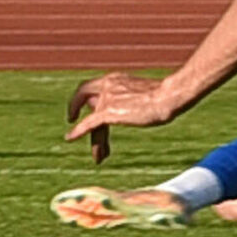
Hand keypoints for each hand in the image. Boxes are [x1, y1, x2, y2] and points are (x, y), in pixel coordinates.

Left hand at [64, 72, 183, 163]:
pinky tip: (70, 138)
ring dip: (95, 140)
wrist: (167, 97)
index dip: (85, 97)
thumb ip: (135, 99)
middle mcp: (108, 86)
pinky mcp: (108, 112)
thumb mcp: (146, 94)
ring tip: (98, 157)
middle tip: (71, 118)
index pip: (94, 88)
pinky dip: (78, 131)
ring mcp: (107, 98)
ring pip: (91, 120)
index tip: (85, 106)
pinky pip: (88, 124)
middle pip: (85, 99)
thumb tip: (141, 108)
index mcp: (116, 79)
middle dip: (76, 109)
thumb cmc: (166, 96)